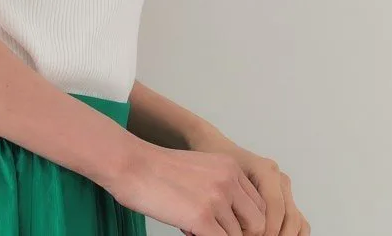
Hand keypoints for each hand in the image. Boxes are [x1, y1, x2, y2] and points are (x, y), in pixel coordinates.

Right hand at [108, 138, 266, 234]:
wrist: (131, 164)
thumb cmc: (158, 169)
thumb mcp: (200, 169)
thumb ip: (222, 188)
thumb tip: (234, 221)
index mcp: (230, 166)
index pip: (259, 204)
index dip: (246, 222)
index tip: (228, 226)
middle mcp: (229, 180)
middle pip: (258, 224)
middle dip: (241, 234)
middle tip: (215, 231)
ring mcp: (217, 199)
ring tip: (193, 226)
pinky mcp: (203, 219)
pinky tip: (187, 230)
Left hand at [185, 126, 310, 235]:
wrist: (216, 149)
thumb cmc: (217, 166)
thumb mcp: (223, 182)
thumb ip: (236, 203)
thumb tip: (239, 229)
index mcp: (266, 171)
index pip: (274, 208)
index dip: (263, 229)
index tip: (247, 235)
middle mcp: (279, 178)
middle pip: (288, 217)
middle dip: (273, 234)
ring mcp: (284, 187)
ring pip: (296, 220)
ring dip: (284, 235)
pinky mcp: (285, 197)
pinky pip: (298, 220)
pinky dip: (292, 233)